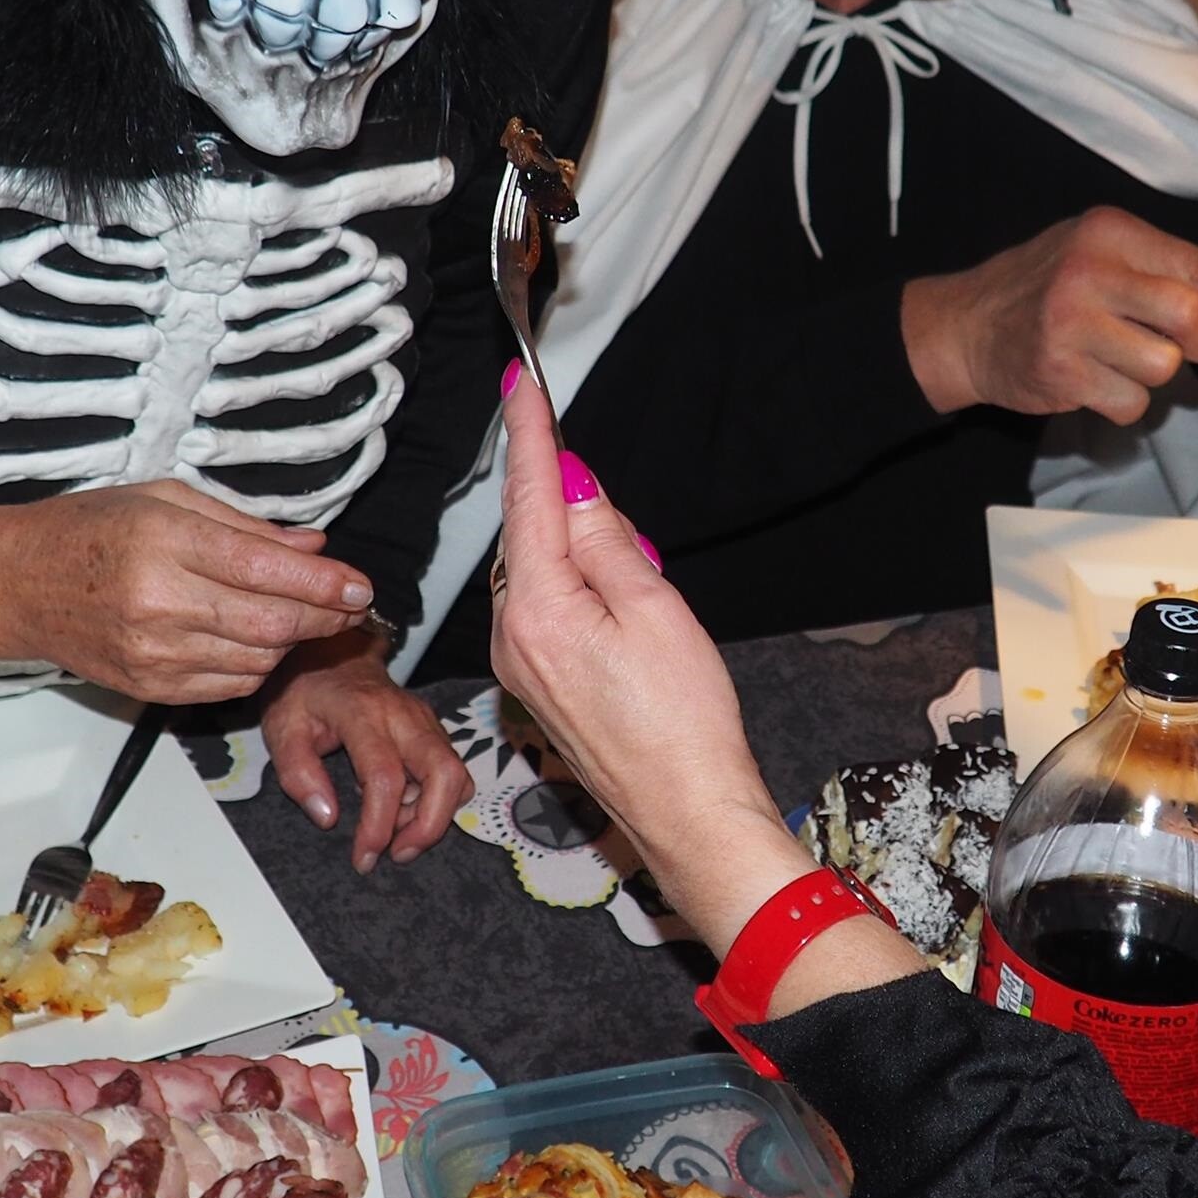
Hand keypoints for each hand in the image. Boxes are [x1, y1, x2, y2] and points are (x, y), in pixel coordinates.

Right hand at [0, 479, 370, 703]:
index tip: (360, 586)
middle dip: (324, 619)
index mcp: (164, 542)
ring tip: (304, 620)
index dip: (324, 584)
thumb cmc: (90, 528)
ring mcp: (153, 652)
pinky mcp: (149, 687)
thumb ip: (244, 526)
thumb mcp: (165, 499)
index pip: (265, 570)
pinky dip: (257, 666)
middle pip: (271, 623)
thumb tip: (314, 550)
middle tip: (351, 609)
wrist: (16, 584)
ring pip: (257, 659)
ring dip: (293, 643)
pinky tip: (258, 642)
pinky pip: (229, 686)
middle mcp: (159, 602)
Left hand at [258, 630, 471, 872]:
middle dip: (430, 825)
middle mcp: (404, 715)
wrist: (331, 654)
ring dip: (433, 816)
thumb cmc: (304, 693)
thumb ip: (298, 774)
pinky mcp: (434, 730)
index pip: (384, 776)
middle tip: (398, 853)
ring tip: (395, 832)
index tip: (364, 857)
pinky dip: (436, 801)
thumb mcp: (281, 729)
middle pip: (444, 774)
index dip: (379, 825)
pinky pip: (451, 772)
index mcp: (361, 713)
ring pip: (456, 775)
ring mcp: (425, 720)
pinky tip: (403, 807)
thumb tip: (328, 817)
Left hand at [485, 387, 779, 862]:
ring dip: (584, 559)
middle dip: (576, 513)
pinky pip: (547, 609)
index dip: (532, 436)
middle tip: (637, 545)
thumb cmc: (682, 723)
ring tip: (644, 602)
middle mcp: (513, 636)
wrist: (685, 810)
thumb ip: (608, 542)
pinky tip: (623, 617)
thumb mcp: (656, 610)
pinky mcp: (534, 682)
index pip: (531, 498)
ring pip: (541, 573)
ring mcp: (519, 663)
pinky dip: (578, 591)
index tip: (522, 387)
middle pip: (532, 536)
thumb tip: (579, 491)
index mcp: (539, 610)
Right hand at [899, 206, 1197, 423]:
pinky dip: (1119, 402)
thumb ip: (1172, 280)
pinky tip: (1087, 378)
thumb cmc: (1048, 291)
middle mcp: (1090, 268)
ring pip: (1163, 367)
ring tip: (1111, 358)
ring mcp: (1069, 319)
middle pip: (1190, 317)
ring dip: (1151, 376)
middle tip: (1181, 347)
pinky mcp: (1057, 368)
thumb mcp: (1106, 261)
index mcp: (1112, 231)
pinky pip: (1129, 403)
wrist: (965, 326)